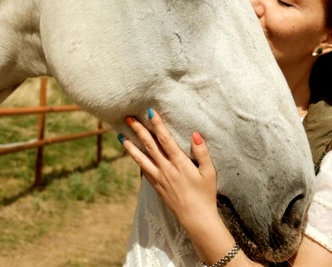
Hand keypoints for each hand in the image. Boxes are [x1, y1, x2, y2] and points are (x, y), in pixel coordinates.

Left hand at [120, 108, 219, 234]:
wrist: (196, 217)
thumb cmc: (205, 194)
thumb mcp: (209, 172)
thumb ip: (202, 152)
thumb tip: (195, 134)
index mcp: (180, 163)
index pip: (166, 140)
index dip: (158, 125)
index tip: (150, 113)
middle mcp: (166, 169)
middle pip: (150, 146)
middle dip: (139, 130)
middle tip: (129, 118)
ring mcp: (159, 178)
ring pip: (141, 158)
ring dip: (131, 146)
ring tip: (121, 136)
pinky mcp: (156, 186)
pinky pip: (143, 169)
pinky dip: (136, 160)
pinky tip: (132, 153)